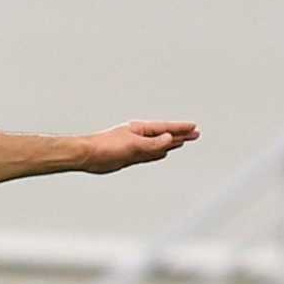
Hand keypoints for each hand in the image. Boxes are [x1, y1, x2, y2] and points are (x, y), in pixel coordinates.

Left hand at [84, 120, 199, 172]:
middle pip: (164, 135)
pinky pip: (150, 154)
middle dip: (180, 134)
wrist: (88, 155)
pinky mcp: (130, 156)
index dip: (180, 128)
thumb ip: (152, 144)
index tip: (193, 127)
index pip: (165, 128)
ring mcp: (135, 146)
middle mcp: (139, 136)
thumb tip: (169, 139)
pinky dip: (158, 153)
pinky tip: (163, 152)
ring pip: (158, 145)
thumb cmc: (105, 146)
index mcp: (140, 129)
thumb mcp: (133, 144)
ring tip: (183, 141)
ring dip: (171, 143)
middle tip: (195, 133)